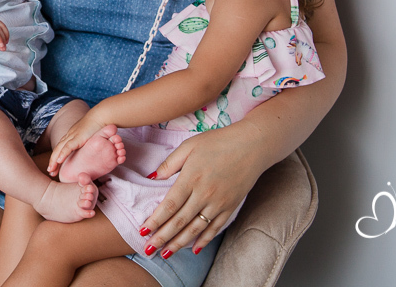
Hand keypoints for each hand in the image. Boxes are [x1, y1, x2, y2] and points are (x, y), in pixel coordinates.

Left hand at [47, 111, 106, 175]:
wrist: (102, 115)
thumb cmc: (100, 125)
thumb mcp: (91, 136)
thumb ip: (87, 142)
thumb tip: (90, 151)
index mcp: (72, 135)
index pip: (61, 147)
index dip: (56, 157)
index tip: (54, 167)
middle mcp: (70, 135)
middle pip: (57, 149)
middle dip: (52, 161)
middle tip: (50, 171)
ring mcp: (73, 135)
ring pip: (59, 149)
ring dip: (54, 160)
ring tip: (51, 170)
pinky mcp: (78, 137)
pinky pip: (68, 147)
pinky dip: (62, 154)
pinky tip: (58, 161)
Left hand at [137, 125, 268, 256]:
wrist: (252, 145)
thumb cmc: (218, 141)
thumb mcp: (189, 145)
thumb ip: (170, 163)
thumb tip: (152, 178)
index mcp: (191, 178)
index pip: (169, 205)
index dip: (155, 220)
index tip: (143, 231)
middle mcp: (204, 194)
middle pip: (180, 221)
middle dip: (162, 237)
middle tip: (149, 249)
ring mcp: (219, 203)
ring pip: (196, 228)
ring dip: (180, 243)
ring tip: (166, 253)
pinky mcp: (230, 206)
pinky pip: (215, 227)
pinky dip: (204, 239)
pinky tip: (194, 248)